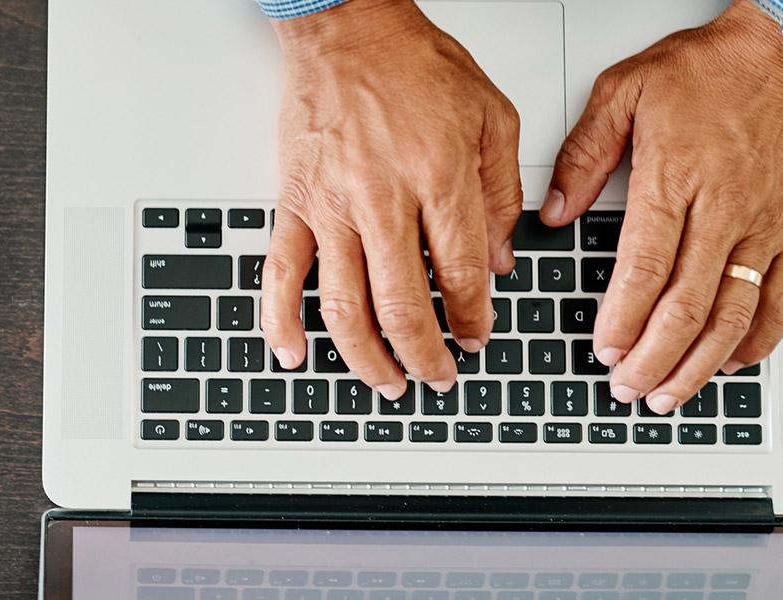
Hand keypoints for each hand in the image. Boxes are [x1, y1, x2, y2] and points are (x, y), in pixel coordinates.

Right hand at [263, 0, 521, 400]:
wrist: (348, 31)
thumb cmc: (415, 66)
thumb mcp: (491, 117)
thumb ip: (500, 192)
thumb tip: (499, 260)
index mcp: (439, 178)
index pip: (463, 273)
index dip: (474, 317)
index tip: (478, 337)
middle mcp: (383, 199)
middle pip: (404, 304)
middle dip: (426, 354)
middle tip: (437, 376)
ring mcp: (331, 206)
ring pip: (344, 304)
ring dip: (367, 356)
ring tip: (386, 381)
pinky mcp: (294, 203)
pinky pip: (281, 273)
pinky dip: (281, 320)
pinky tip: (293, 353)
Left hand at [541, 1, 782, 412]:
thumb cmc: (712, 69)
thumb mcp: (625, 91)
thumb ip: (583, 155)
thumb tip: (553, 212)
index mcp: (674, 180)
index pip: (645, 270)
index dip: (623, 321)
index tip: (604, 350)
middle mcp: (724, 211)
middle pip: (686, 307)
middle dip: (652, 359)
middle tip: (626, 387)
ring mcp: (765, 225)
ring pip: (733, 314)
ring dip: (698, 363)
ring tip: (669, 392)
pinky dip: (759, 338)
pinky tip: (733, 360)